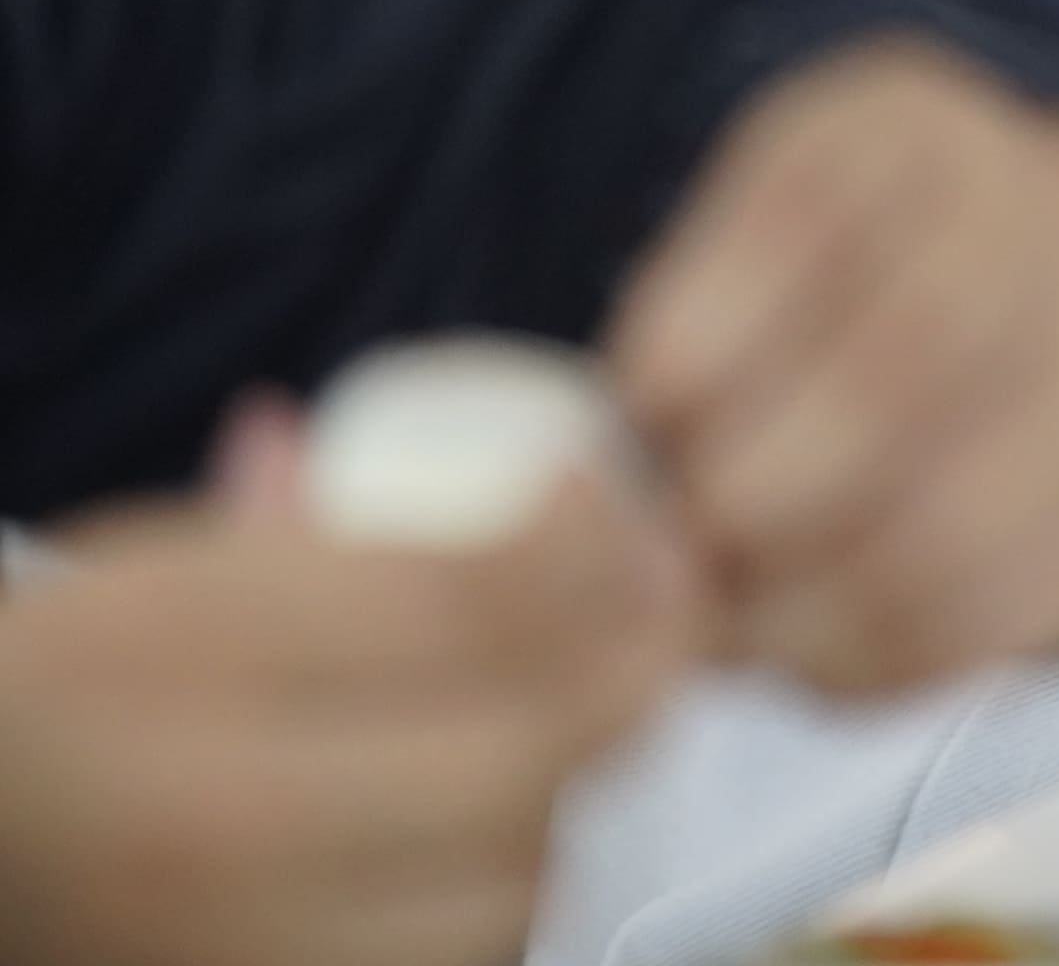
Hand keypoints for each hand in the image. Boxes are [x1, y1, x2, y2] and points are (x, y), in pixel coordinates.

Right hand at [0, 444, 691, 965]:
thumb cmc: (58, 689)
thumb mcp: (152, 567)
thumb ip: (325, 519)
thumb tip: (518, 475)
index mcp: (179, 662)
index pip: (462, 602)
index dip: (581, 545)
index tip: (610, 506)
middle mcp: (214, 816)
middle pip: (521, 751)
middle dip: (626, 673)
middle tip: (663, 615)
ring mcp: (240, 938)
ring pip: (511, 873)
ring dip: (566, 791)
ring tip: (567, 720)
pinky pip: (456, 955)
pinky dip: (497, 892)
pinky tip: (494, 829)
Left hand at [605, 38, 1058, 698]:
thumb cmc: (869, 278)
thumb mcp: (779, 217)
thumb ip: (693, 308)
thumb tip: (604, 471)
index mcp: (926, 137)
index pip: (809, 223)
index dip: (703, 340)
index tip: (636, 412)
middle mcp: (1052, 235)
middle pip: (900, 373)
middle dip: (745, 491)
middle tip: (661, 547)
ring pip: (941, 531)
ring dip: (787, 606)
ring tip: (714, 614)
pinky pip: (983, 626)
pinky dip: (860, 660)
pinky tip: (801, 640)